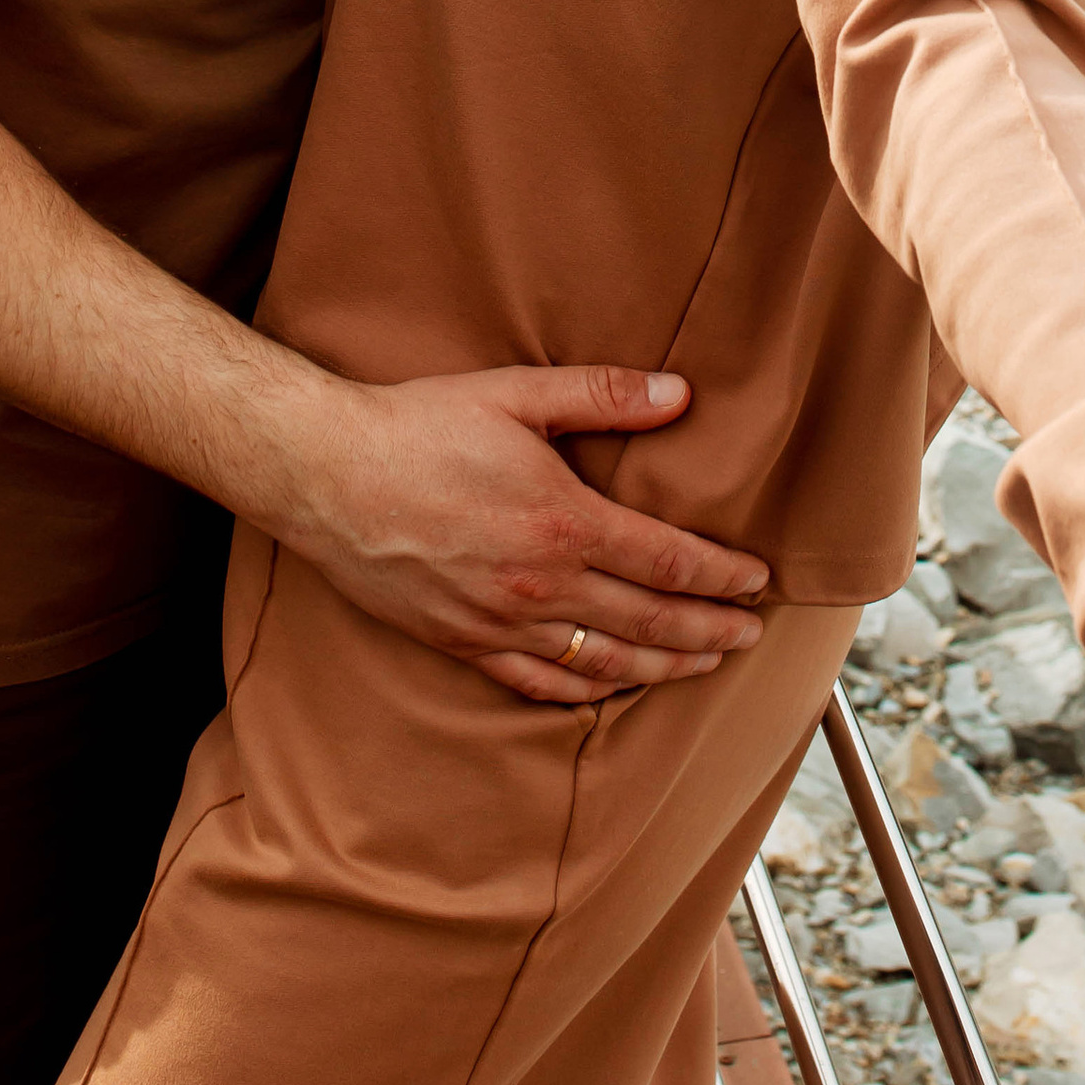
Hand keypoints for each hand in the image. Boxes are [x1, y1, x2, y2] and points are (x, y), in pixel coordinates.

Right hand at [278, 363, 770, 705]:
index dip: (721, 577)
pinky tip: (613, 685)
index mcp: (564, 522)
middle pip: (650, 622)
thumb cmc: (421, 426)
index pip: (669, 562)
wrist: (326, 475)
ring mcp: (501, 624)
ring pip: (604, 663)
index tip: (757, 580)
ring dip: (664, 667)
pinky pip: (541, 684)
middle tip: (750, 635)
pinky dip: (589, 691)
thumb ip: (604, 394)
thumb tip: (681, 394)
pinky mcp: (463, 644)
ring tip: (703, 665)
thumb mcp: (517, 393)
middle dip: (709, 631)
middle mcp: (541, 585)